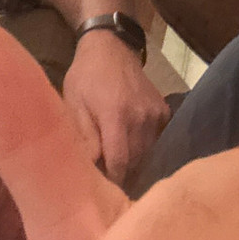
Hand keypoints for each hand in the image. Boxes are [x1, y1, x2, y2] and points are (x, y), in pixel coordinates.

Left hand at [62, 32, 170, 183]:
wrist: (110, 47)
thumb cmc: (84, 76)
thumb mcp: (74, 103)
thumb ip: (84, 136)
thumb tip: (89, 168)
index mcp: (115, 116)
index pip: (120, 162)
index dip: (113, 180)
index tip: (104, 192)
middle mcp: (141, 117)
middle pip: (136, 161)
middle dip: (122, 173)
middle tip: (108, 181)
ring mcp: (156, 114)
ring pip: (148, 152)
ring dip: (134, 161)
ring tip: (118, 165)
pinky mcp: (164, 111)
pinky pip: (157, 139)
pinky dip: (145, 146)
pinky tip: (131, 145)